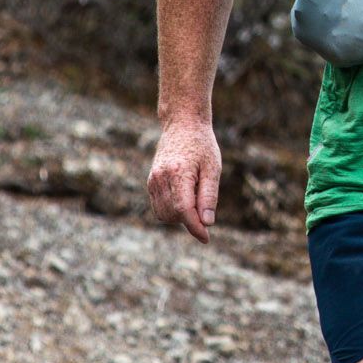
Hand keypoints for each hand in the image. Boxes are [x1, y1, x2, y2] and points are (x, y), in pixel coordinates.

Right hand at [148, 117, 220, 243]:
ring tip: (194, 195)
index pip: (184, 211)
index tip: (206, 238)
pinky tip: (184, 196)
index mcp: (178, 173)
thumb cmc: (202, 145)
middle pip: (174, 215)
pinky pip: (159, 207)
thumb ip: (209, 196)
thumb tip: (207, 223)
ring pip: (164, 214)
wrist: (182, 125)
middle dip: (190, 220)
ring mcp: (153, 180)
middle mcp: (160, 178)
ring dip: (180, 216)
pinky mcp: (150, 182)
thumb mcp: (213, 169)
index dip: (195, 227)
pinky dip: (171, 210)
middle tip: (204, 203)